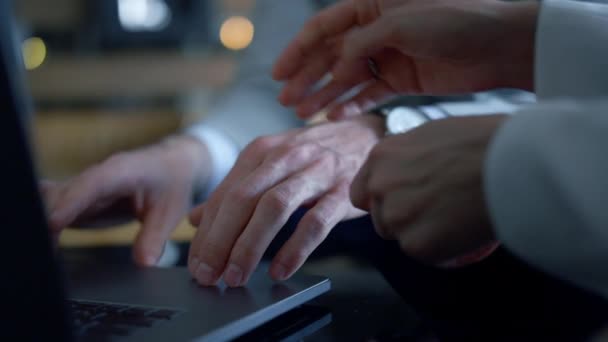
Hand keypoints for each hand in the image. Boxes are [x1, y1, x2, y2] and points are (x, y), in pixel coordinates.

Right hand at [42, 136, 210, 265]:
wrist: (171, 164)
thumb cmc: (171, 182)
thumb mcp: (170, 210)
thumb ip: (155, 236)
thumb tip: (143, 263)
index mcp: (121, 171)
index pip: (91, 184)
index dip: (70, 202)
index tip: (53, 223)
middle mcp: (97, 176)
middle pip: (62, 192)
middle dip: (47, 216)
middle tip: (44, 249)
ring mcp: (85, 186)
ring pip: (52, 198)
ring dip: (43, 220)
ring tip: (43, 251)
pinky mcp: (80, 198)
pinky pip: (55, 206)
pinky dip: (47, 223)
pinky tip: (46, 245)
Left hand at [187, 115, 383, 286]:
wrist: (366, 136)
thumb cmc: (313, 156)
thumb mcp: (270, 165)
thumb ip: (234, 191)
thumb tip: (194, 220)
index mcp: (261, 151)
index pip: (225, 195)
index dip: (206, 233)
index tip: (197, 264)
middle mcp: (284, 157)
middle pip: (243, 199)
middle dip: (220, 241)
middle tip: (208, 275)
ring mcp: (315, 172)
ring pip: (275, 207)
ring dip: (251, 245)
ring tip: (237, 276)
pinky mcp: (343, 190)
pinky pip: (316, 221)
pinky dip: (296, 248)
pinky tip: (281, 271)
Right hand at [273, 0, 537, 119]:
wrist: (498, 45)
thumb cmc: (454, 20)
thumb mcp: (401, 24)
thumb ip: (361, 43)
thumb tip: (333, 68)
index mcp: (372, 5)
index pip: (324, 28)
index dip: (298, 50)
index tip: (278, 74)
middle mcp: (375, 29)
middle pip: (330, 55)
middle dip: (307, 76)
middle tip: (286, 100)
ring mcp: (388, 56)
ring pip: (346, 77)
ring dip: (324, 94)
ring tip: (302, 112)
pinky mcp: (402, 79)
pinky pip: (369, 93)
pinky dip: (352, 104)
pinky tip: (334, 115)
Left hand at [350, 115, 507, 264]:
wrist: (513, 161)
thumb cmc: (483, 141)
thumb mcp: (432, 134)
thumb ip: (408, 156)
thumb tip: (408, 168)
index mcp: (382, 156)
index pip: (361, 192)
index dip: (381, 201)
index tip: (401, 203)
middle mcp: (380, 186)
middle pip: (379, 218)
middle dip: (402, 219)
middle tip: (437, 211)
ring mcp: (396, 217)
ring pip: (400, 237)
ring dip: (421, 233)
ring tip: (454, 217)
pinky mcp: (416, 244)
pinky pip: (424, 254)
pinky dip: (442, 249)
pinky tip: (462, 229)